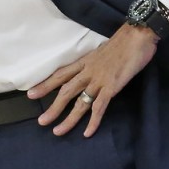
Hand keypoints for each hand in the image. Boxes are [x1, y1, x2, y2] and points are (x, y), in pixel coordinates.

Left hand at [27, 24, 157, 137]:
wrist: (137, 35)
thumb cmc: (123, 42)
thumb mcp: (102, 51)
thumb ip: (95, 63)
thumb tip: (91, 70)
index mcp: (85, 62)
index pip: (61, 74)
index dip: (46, 84)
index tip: (31, 94)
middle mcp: (88, 71)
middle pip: (66, 91)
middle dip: (53, 107)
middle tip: (41, 121)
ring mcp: (99, 80)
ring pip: (80, 102)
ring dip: (69, 118)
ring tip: (58, 131)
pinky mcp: (111, 86)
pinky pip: (100, 107)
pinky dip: (93, 121)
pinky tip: (87, 133)